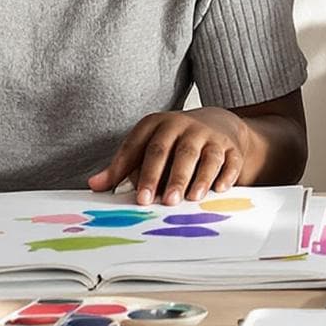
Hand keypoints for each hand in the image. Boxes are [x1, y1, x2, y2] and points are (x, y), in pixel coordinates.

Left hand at [88, 108, 253, 204]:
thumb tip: (95, 186)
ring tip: (192, 198)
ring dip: (199, 178)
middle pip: (178, 152)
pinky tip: (219, 189)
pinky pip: (229, 161)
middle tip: (166, 201)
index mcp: (158, 125)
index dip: (143, 173)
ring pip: (205, 156)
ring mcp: (210, 136)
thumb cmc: (172, 142)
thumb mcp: (145, 146)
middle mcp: (185, 127)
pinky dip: (225, 176)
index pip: (146, 148)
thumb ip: (122, 167)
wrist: (216, 124)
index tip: (140, 198)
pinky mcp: (231, 148)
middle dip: (172, 178)